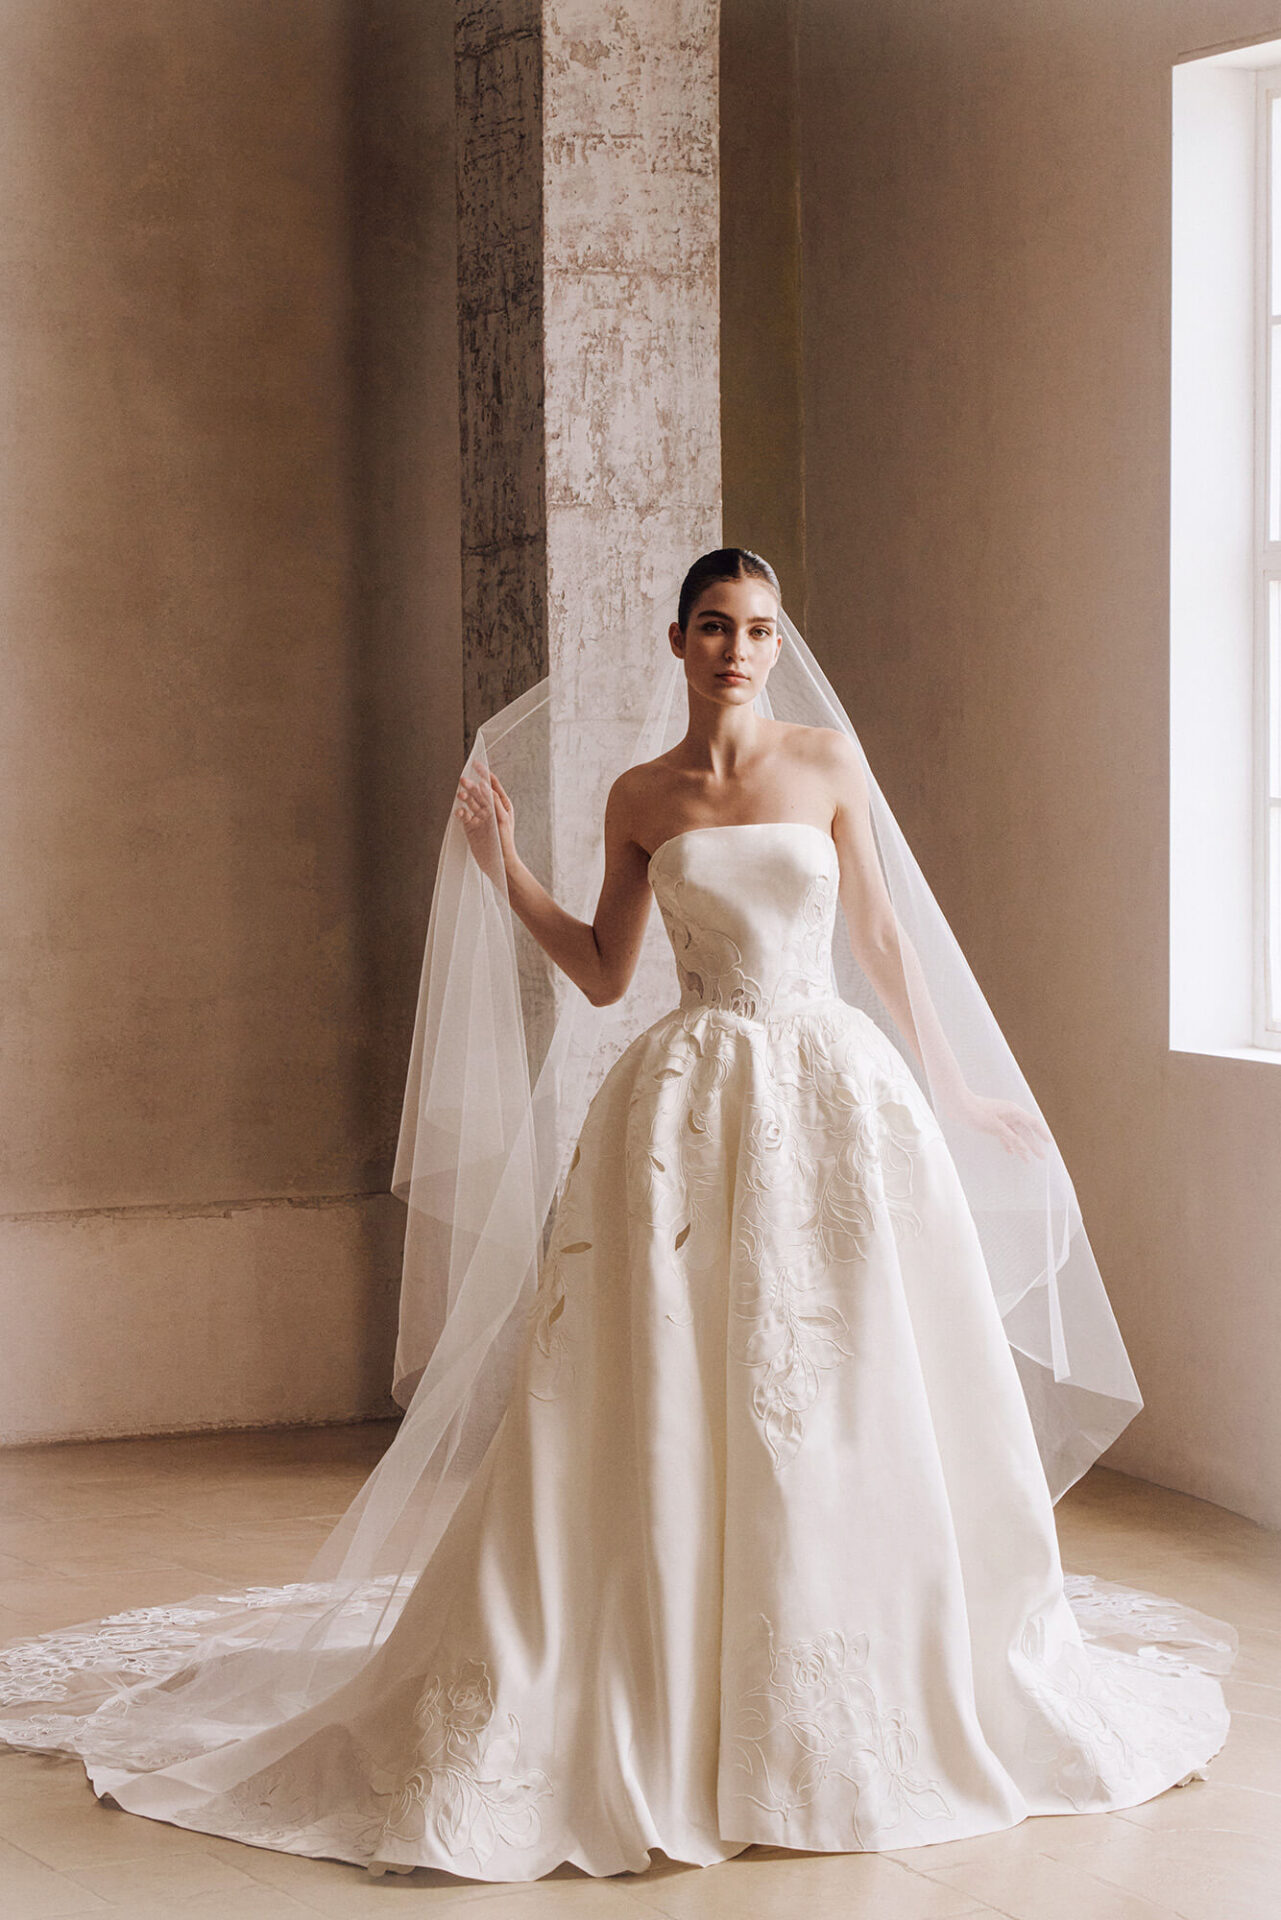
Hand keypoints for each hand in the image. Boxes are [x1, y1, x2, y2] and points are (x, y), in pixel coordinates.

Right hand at [454, 765, 515, 885]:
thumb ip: (493, 802)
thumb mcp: (502, 819)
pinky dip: (461, 812)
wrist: (500, 862)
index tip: (476, 764)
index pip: (492, 785)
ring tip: (460, 795)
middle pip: (479, 793)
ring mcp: (480, 818)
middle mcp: (491, 809)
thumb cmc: (506, 841)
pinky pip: (464, 816)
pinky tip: (459, 812)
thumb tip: (485, 785)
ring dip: (465, 798)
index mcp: (502, 805)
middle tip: (462, 780)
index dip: (484, 774)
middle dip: (471, 786)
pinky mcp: (472, 827)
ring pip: (470, 803)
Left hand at [950, 1088, 1052, 1162]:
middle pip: (1025, 1131)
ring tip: (1026, 1160)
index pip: (1033, 1123)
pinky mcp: (991, 1122)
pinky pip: (1004, 1134)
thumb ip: (1012, 1138)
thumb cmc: (975, 1112)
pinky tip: (1010, 1152)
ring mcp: (1000, 1118)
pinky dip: (1008, 1143)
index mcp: (1013, 1111)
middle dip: (1033, 1145)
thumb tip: (1025, 1150)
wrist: (956, 1103)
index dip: (1042, 1133)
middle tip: (1041, 1158)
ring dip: (1020, 1146)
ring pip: (1014, 1134)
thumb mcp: (996, 1127)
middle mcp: (1009, 1113)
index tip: (1049, 1143)